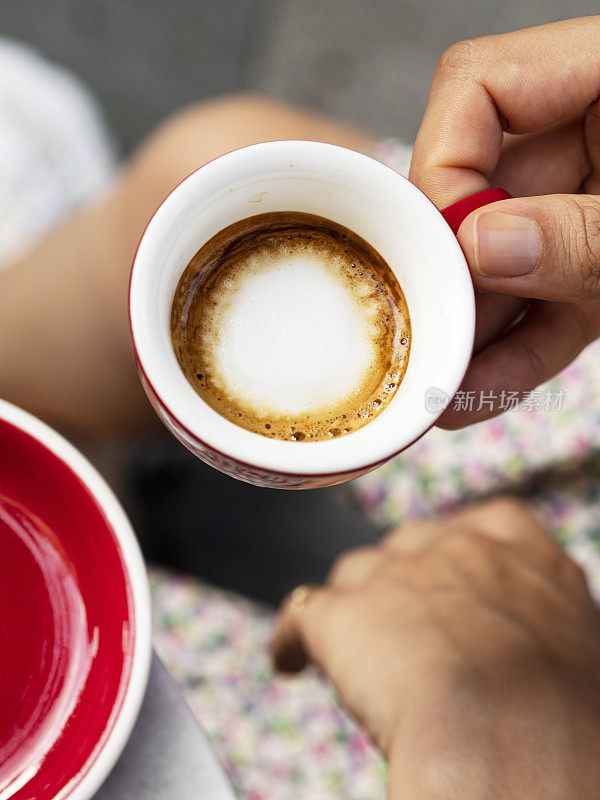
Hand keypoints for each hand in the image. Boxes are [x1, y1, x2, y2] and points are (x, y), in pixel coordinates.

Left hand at [271, 498, 599, 798]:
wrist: (509, 737)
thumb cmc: (558, 721)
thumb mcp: (570, 652)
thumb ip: (530, 624)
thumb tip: (512, 646)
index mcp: (523, 556)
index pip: (489, 523)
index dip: (461, 550)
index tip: (449, 575)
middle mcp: (454, 549)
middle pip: (407, 547)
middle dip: (400, 584)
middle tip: (404, 636)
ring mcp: (394, 573)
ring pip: (355, 575)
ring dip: (353, 611)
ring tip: (353, 658)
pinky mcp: (341, 611)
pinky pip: (301, 613)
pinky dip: (293, 640)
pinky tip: (290, 660)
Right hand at [409, 17, 599, 426]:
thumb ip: (581, 232)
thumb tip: (480, 247)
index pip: (476, 89)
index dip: (444, 170)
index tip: (444, 248)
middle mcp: (593, 133)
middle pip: (483, 191)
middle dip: (454, 278)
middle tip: (425, 337)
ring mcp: (595, 201)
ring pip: (513, 261)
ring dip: (480, 330)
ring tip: (444, 389)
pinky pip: (554, 300)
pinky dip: (526, 349)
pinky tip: (484, 394)